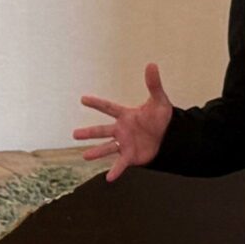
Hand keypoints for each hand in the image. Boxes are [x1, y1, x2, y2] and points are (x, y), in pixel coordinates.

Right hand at [76, 63, 173, 182]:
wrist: (170, 137)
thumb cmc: (162, 118)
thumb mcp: (159, 101)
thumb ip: (154, 84)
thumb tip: (152, 64)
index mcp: (125, 115)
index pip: (109, 108)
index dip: (97, 103)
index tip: (83, 99)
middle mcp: (121, 129)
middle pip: (102, 130)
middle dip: (89, 132)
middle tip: (74, 134)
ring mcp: (124, 143)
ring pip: (107, 148)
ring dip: (96, 153)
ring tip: (84, 156)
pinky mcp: (130, 156)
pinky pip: (121, 163)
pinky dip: (115, 171)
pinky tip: (108, 178)